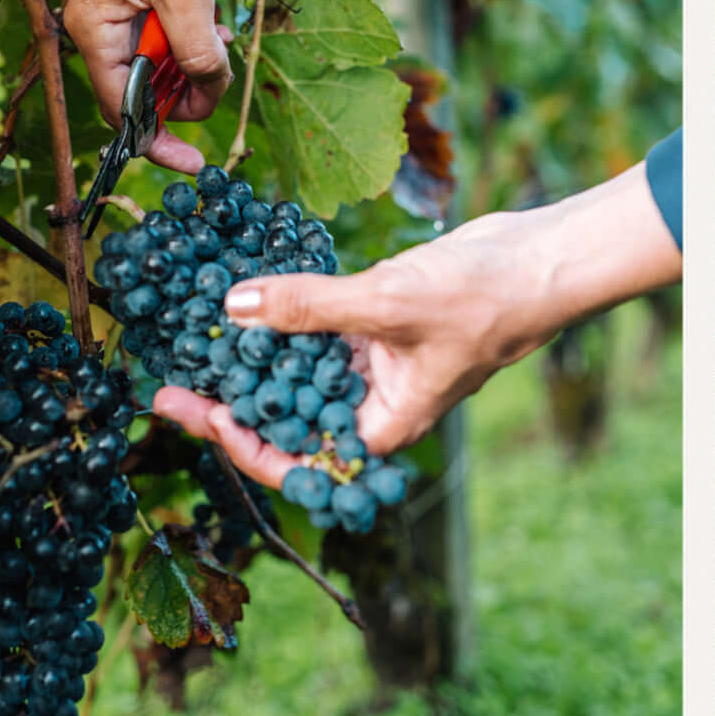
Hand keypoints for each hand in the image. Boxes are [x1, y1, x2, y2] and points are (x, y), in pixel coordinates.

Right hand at [64, 0, 226, 174]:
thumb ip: (195, 48)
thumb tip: (205, 93)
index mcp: (93, 27)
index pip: (120, 109)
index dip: (158, 139)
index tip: (195, 164)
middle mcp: (96, 25)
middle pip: (142, 89)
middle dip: (186, 89)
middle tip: (221, 71)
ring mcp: (115, 11)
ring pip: (159, 64)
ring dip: (195, 60)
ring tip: (220, 31)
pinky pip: (164, 36)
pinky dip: (193, 37)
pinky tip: (214, 19)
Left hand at [147, 164, 682, 486]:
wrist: (544, 257)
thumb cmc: (487, 299)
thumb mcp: (387, 303)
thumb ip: (309, 306)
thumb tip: (232, 307)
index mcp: (382, 426)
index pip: (297, 458)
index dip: (240, 443)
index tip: (193, 411)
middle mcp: (372, 402)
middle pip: (287, 415)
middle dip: (230, 399)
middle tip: (169, 378)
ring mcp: (373, 362)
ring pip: (298, 370)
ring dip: (251, 355)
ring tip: (194, 335)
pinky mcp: (377, 323)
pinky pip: (317, 329)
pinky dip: (284, 314)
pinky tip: (245, 294)